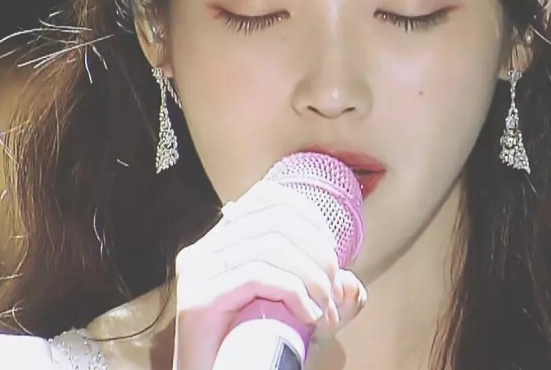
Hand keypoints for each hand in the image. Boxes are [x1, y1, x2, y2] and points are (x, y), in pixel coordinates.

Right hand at [171, 180, 367, 369]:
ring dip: (313, 278)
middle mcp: (203, 249)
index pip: (267, 196)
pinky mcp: (197, 301)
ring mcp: (196, 273)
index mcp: (221, 240)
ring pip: (271, 246)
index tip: (332, 254)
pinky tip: (309, 317)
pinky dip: (294, 292)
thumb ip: (326, 296)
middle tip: (335, 293)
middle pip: (276, 220)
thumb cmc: (254, 354)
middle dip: (319, 253)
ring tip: (327, 312)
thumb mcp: (298, 315)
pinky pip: (257, 275)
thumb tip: (354, 285)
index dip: (309, 216)